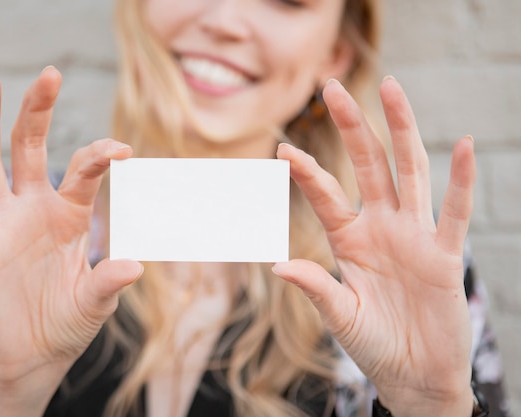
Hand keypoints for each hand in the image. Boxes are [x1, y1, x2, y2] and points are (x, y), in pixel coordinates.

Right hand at [0, 67, 142, 386]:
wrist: (36, 354)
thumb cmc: (70, 321)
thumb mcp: (95, 302)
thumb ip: (109, 282)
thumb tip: (134, 267)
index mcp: (70, 214)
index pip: (83, 170)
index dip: (100, 156)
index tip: (122, 151)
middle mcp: (35, 209)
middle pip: (31, 148)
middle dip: (38, 111)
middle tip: (49, 74)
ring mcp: (3, 226)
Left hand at [274, 77, 474, 416]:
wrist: (413, 374)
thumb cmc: (373, 344)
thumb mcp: (338, 315)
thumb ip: (314, 287)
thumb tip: (276, 264)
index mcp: (349, 239)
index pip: (325, 195)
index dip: (306, 172)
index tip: (282, 150)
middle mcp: (381, 227)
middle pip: (367, 166)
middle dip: (352, 128)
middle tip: (333, 88)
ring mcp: (414, 236)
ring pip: (409, 172)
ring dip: (401, 131)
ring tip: (391, 89)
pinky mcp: (445, 255)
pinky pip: (455, 213)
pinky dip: (461, 182)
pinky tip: (462, 146)